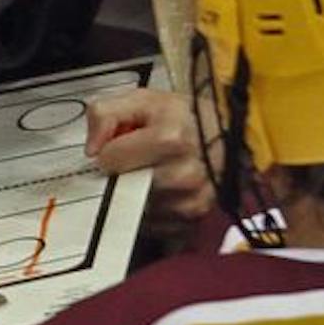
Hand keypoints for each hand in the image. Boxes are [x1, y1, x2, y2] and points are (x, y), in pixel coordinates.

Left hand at [86, 87, 213, 239]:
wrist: (231, 135)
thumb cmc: (189, 117)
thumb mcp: (146, 99)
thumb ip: (108, 112)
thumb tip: (92, 145)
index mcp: (171, 139)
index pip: (109, 159)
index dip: (110, 149)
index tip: (121, 143)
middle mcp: (184, 174)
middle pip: (121, 185)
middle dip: (123, 172)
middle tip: (138, 158)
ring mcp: (190, 201)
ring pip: (135, 207)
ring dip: (136, 193)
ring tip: (154, 171)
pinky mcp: (193, 220)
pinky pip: (154, 225)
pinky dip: (152, 211)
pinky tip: (163, 190)